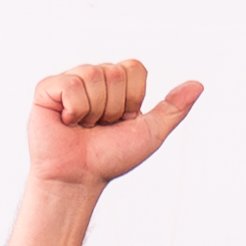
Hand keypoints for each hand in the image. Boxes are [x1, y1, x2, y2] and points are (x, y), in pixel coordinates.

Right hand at [26, 62, 202, 187]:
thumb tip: (198, 84)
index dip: (132, 98)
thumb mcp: (150, 133)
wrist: (80, 177)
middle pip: (115, 72)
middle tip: (99, 126)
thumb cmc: (111, 158)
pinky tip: (67, 121)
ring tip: (83, 126)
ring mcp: (70, 82)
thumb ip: (173, 109)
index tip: (122, 121)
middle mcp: (95, 79)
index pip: (135, 68)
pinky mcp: (47, 88)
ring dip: (93, 111)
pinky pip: (70, 83)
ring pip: (93, 75)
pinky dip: (75, 108)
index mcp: (118, 86)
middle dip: (113, 107)